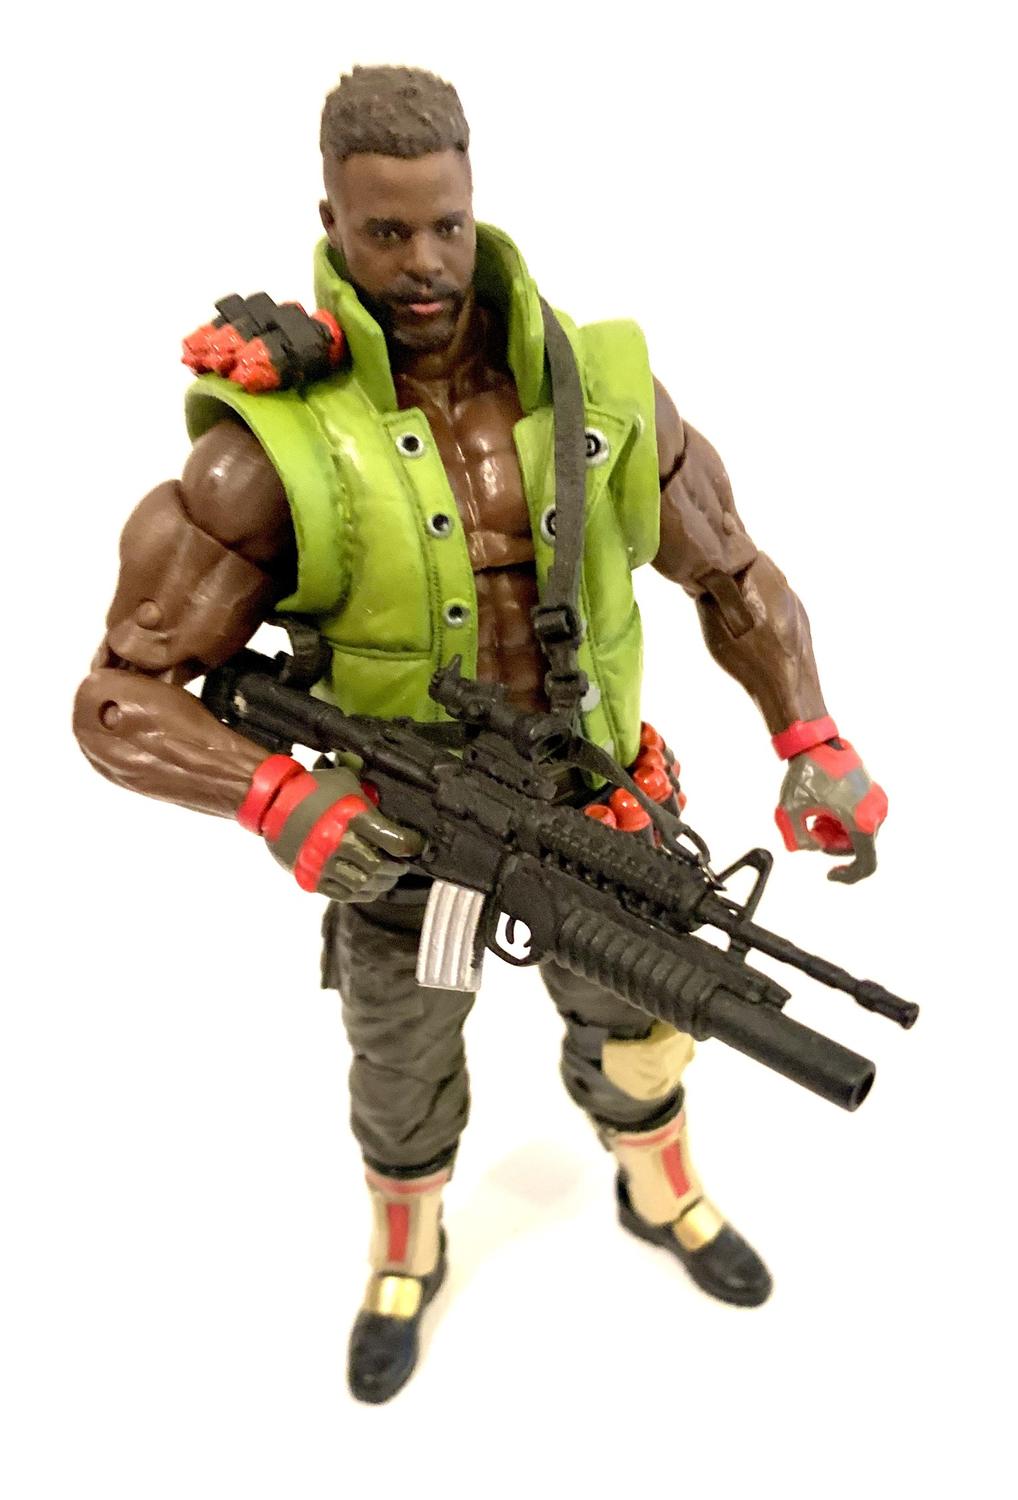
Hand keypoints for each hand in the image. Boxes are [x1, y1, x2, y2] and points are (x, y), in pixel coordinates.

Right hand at [238, 756, 423, 900]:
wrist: (272, 803)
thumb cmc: (313, 789)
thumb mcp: (345, 781)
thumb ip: (369, 795)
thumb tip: (391, 804)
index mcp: (352, 816)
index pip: (395, 840)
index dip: (412, 845)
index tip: (416, 846)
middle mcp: (338, 842)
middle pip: (380, 866)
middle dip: (396, 868)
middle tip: (401, 865)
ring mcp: (323, 862)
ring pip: (364, 884)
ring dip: (381, 883)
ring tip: (387, 877)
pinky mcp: (311, 876)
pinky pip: (343, 894)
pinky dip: (361, 894)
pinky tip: (369, 888)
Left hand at [774, 739, 887, 884]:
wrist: (815, 742)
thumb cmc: (806, 772)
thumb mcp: (791, 811)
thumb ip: (798, 839)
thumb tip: (811, 847)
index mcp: (862, 819)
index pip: (866, 864)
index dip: (849, 876)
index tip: (831, 874)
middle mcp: (876, 812)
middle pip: (856, 847)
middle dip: (832, 845)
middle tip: (811, 830)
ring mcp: (877, 801)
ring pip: (858, 833)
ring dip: (836, 832)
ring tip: (815, 816)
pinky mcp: (873, 793)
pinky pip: (860, 818)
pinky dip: (842, 821)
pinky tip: (824, 809)